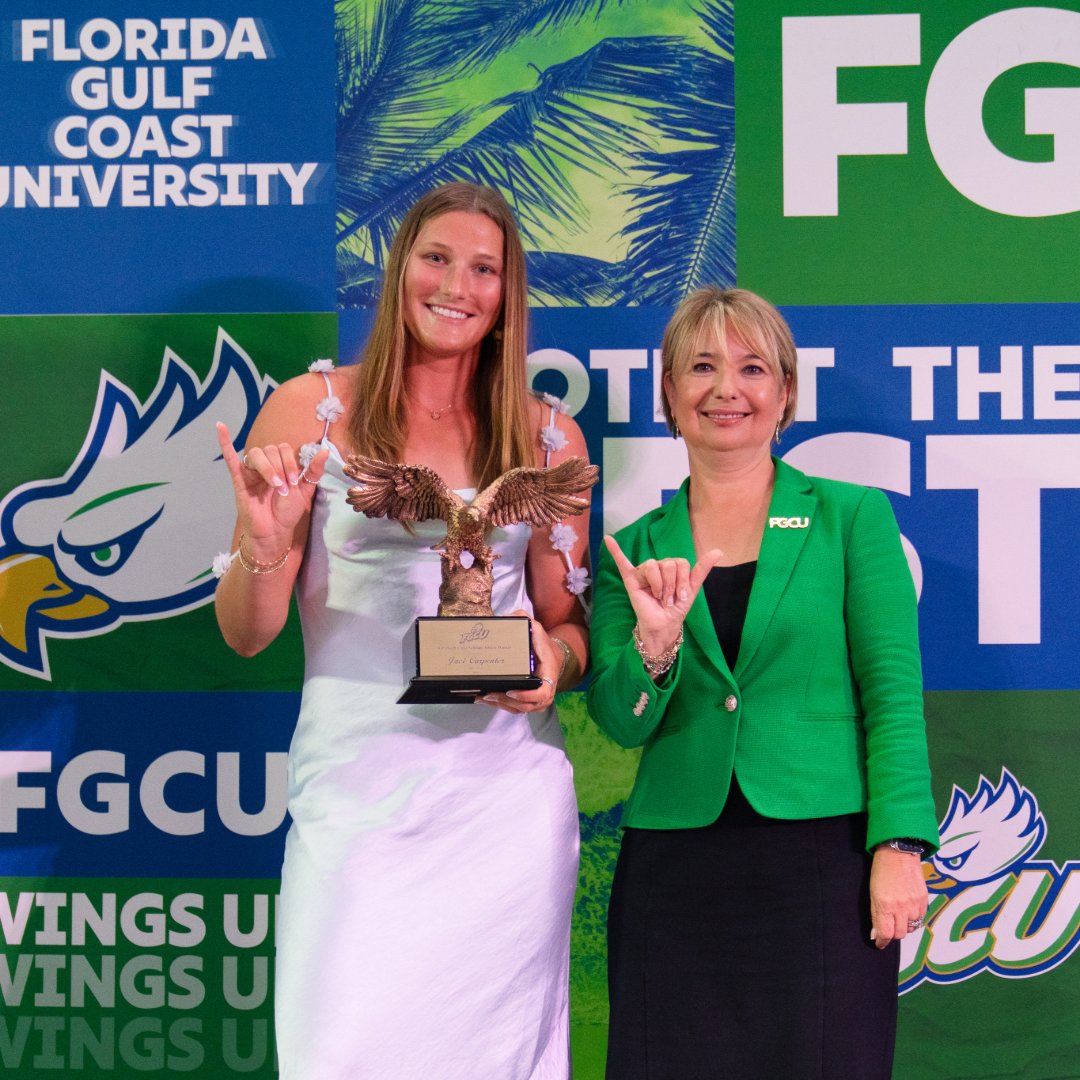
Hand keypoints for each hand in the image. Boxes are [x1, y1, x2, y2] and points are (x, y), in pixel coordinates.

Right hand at [216, 422, 327, 552]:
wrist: (275, 530)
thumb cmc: (287, 511)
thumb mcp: (305, 489)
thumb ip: (313, 470)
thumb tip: (325, 451)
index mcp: (279, 464)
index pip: (282, 449)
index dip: (289, 462)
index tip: (293, 482)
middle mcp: (264, 465)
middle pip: (269, 449)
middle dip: (280, 467)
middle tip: (284, 488)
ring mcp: (250, 471)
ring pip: (256, 454)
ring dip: (267, 468)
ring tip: (274, 485)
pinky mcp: (239, 480)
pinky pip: (230, 458)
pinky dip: (224, 442)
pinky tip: (220, 427)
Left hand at [479, 610, 558, 713]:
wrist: (552, 658)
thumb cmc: (542, 645)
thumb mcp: (536, 629)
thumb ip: (524, 620)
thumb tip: (506, 617)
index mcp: (549, 675)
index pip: (541, 693)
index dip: (526, 695)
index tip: (510, 690)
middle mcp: (545, 692)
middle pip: (526, 705)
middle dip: (506, 702)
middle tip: (488, 694)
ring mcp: (538, 700)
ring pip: (519, 709)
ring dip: (501, 705)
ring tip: (483, 698)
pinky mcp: (529, 702)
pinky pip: (516, 709)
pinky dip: (502, 706)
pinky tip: (487, 701)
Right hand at [603, 535, 723, 654]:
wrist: (664, 625)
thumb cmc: (676, 608)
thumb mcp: (692, 589)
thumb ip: (702, 570)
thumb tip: (719, 551)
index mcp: (672, 567)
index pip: (680, 562)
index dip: (683, 580)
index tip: (682, 596)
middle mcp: (657, 567)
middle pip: (668, 563)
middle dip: (672, 585)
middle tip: (668, 600)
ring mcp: (643, 572)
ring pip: (653, 565)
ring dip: (659, 585)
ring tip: (658, 598)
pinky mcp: (631, 580)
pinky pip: (622, 562)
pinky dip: (615, 551)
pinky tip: (608, 538)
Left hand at [869, 845, 928, 948]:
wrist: (898, 853)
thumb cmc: (882, 870)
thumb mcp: (872, 892)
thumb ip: (876, 914)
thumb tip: (876, 933)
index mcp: (885, 904)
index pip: (885, 933)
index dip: (881, 942)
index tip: (879, 944)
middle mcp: (901, 907)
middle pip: (900, 934)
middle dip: (893, 933)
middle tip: (888, 927)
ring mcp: (915, 904)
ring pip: (912, 927)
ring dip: (905, 926)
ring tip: (898, 915)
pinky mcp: (924, 900)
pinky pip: (920, 917)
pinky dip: (914, 918)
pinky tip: (908, 909)